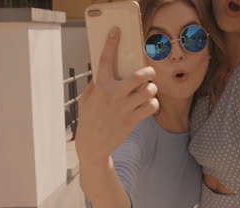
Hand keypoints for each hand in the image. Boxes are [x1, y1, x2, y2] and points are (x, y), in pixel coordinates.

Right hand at [75, 27, 158, 163]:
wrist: (93, 144)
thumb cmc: (89, 119)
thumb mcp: (86, 100)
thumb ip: (95, 86)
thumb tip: (102, 73)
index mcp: (101, 86)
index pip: (105, 60)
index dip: (111, 43)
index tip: (116, 31)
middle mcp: (113, 94)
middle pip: (140, 76)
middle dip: (149, 72)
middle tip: (150, 74)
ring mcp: (124, 108)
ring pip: (149, 91)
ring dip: (152, 90)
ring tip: (148, 92)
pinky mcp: (132, 120)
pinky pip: (151, 107)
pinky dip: (153, 105)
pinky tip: (148, 105)